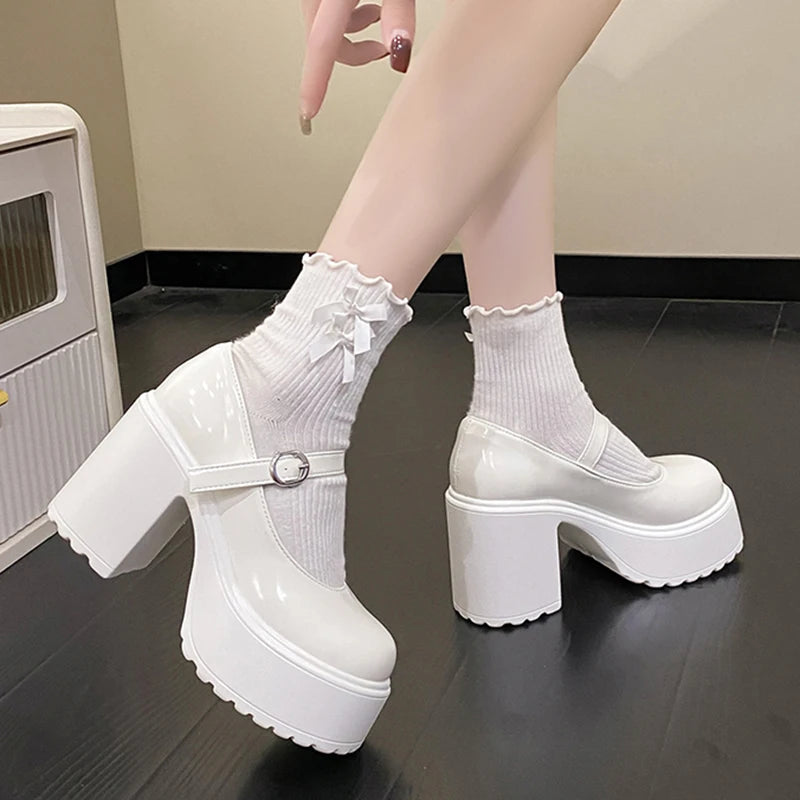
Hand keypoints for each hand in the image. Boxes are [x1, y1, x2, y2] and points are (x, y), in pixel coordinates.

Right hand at [299, 0, 414, 132]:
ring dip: (350, 33)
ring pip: (322, 26)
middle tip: (383, 50)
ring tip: (377, 17)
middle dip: (353, 53)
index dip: (314, 83)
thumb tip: (400, 56)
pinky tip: (364, 6)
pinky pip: (323, 12)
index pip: (323, 45)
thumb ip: (399, 13)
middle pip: (324, 40)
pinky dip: (344, 17)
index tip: (308, 112)